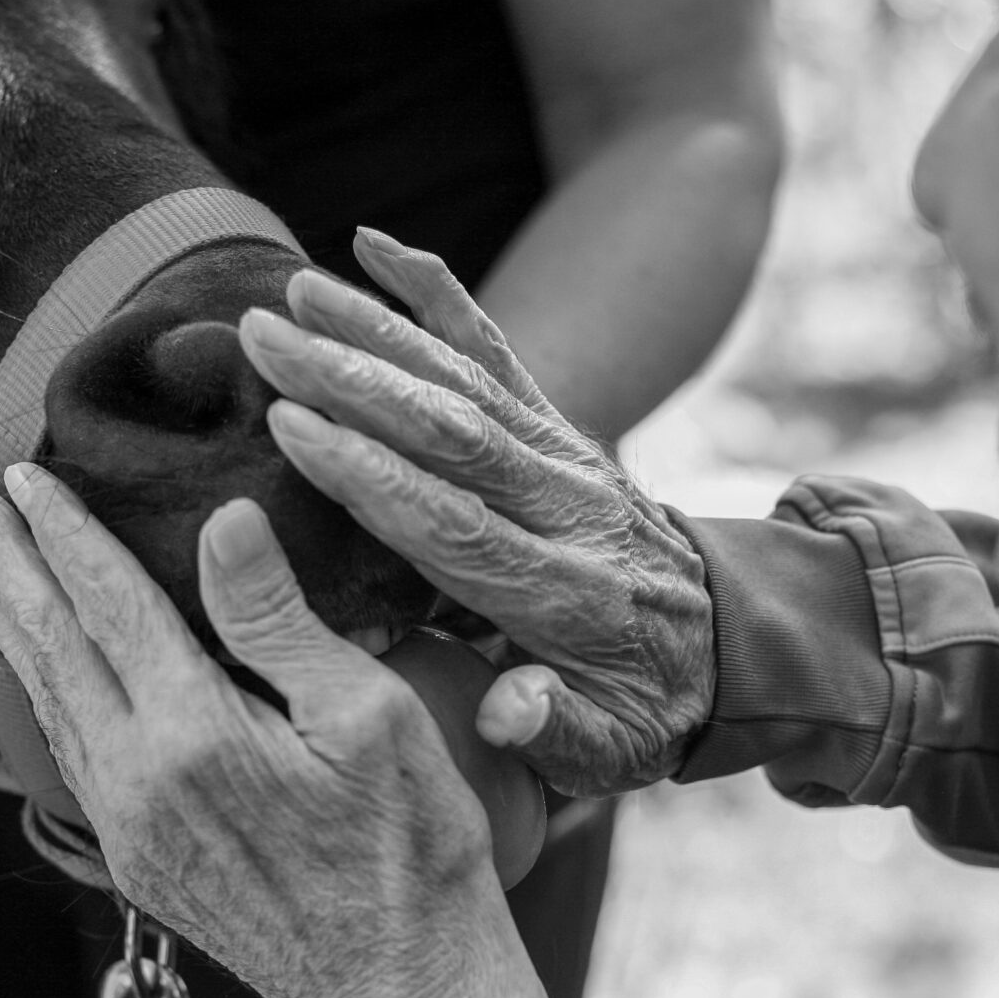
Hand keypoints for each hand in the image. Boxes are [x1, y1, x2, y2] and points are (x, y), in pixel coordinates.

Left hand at [0, 467, 551, 997]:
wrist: (404, 997)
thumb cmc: (410, 857)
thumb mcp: (369, 717)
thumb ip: (279, 620)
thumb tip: (223, 525)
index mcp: (192, 737)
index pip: (107, 603)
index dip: (63, 531)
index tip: (22, 474)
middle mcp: (137, 784)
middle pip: (50, 647)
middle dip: (1, 564)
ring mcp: (128, 829)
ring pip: (47, 700)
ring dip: (6, 621)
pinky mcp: (138, 860)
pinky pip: (68, 749)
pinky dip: (40, 685)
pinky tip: (35, 659)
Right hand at [234, 230, 715, 797]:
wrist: (735, 648)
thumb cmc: (648, 711)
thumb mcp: (617, 754)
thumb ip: (558, 737)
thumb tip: (511, 708)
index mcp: (564, 596)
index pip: (456, 525)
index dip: (372, 475)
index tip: (292, 427)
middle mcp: (566, 510)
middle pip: (453, 433)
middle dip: (353, 381)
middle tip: (263, 339)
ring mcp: (565, 458)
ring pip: (466, 380)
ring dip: (377, 330)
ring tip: (291, 289)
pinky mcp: (559, 429)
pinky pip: (496, 350)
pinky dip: (437, 291)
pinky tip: (372, 243)